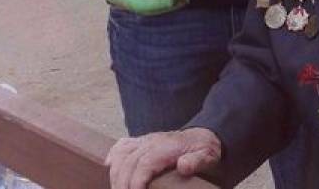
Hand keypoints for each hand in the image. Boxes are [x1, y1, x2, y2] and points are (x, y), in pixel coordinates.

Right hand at [107, 127, 221, 188]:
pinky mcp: (141, 142)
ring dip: (115, 174)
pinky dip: (113, 156)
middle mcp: (152, 142)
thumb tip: (183, 166)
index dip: (135, 181)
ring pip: (121, 155)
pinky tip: (110, 167)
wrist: (204, 135)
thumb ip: (197, 161)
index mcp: (167, 147)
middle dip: (122, 184)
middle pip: (128, 162)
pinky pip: (122, 145)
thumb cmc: (204, 149)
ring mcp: (145, 141)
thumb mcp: (208, 156)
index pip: (144, 164)